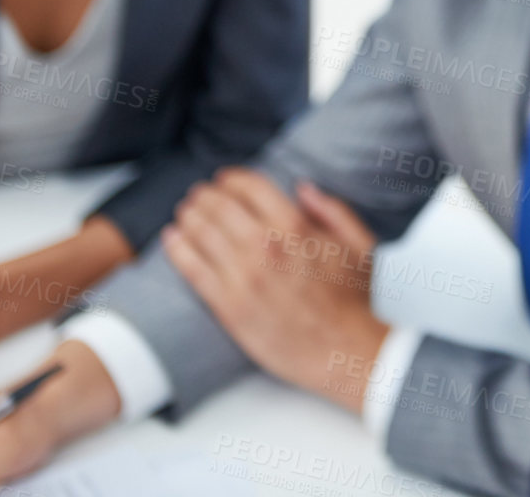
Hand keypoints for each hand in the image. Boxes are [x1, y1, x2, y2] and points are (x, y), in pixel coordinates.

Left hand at [163, 168, 388, 413]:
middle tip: (198, 195)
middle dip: (205, 195)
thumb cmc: (353, 301)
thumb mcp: (358, 244)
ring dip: (189, 216)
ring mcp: (244, 278)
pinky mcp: (229, 307)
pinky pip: (193, 270)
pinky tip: (172, 239)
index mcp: (294, 227)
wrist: (344, 352)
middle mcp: (264, 247)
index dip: (232, 178)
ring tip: (184, 214)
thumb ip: (332, 209)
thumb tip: (303, 188)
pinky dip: (178, 249)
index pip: (249, 186)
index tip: (225, 179)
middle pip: (219, 206)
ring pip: (202, 233)